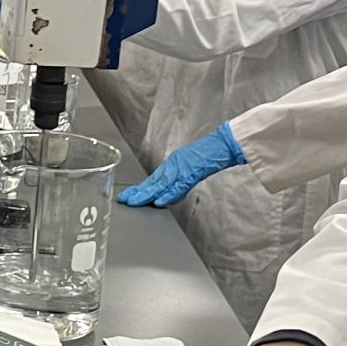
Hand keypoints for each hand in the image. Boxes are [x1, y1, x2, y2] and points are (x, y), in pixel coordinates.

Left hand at [121, 123, 243, 206]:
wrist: (222, 144)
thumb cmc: (209, 154)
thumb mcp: (190, 167)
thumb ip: (179, 181)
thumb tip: (168, 196)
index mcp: (173, 165)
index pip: (153, 180)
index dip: (139, 189)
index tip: (128, 196)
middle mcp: (173, 165)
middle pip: (152, 182)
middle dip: (137, 192)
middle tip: (123, 200)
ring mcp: (181, 168)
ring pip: (160, 184)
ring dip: (146, 194)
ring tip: (134, 202)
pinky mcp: (191, 172)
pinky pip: (177, 185)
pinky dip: (168, 194)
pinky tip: (158, 201)